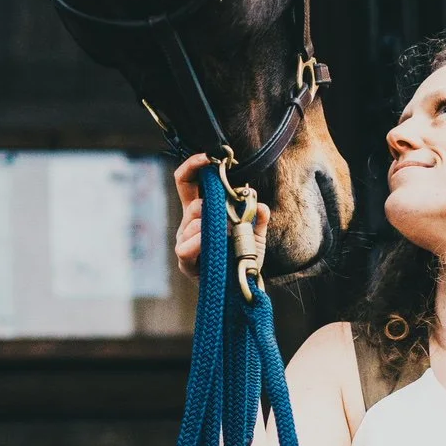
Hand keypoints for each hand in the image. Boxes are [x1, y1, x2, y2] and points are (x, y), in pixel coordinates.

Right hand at [173, 153, 268, 279]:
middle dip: (211, 206)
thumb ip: (258, 218)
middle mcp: (189, 224)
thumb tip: (260, 205)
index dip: (193, 166)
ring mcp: (185, 241)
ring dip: (209, 227)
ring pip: (192, 222)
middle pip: (193, 204)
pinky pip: (186, 246)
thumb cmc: (243, 260)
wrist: (242, 288)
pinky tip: (209, 244)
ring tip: (224, 239)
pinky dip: (198, 243)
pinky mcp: (184, 260)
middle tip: (229, 217)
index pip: (187, 181)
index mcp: (201, 211)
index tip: (207, 157)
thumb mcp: (256, 236)